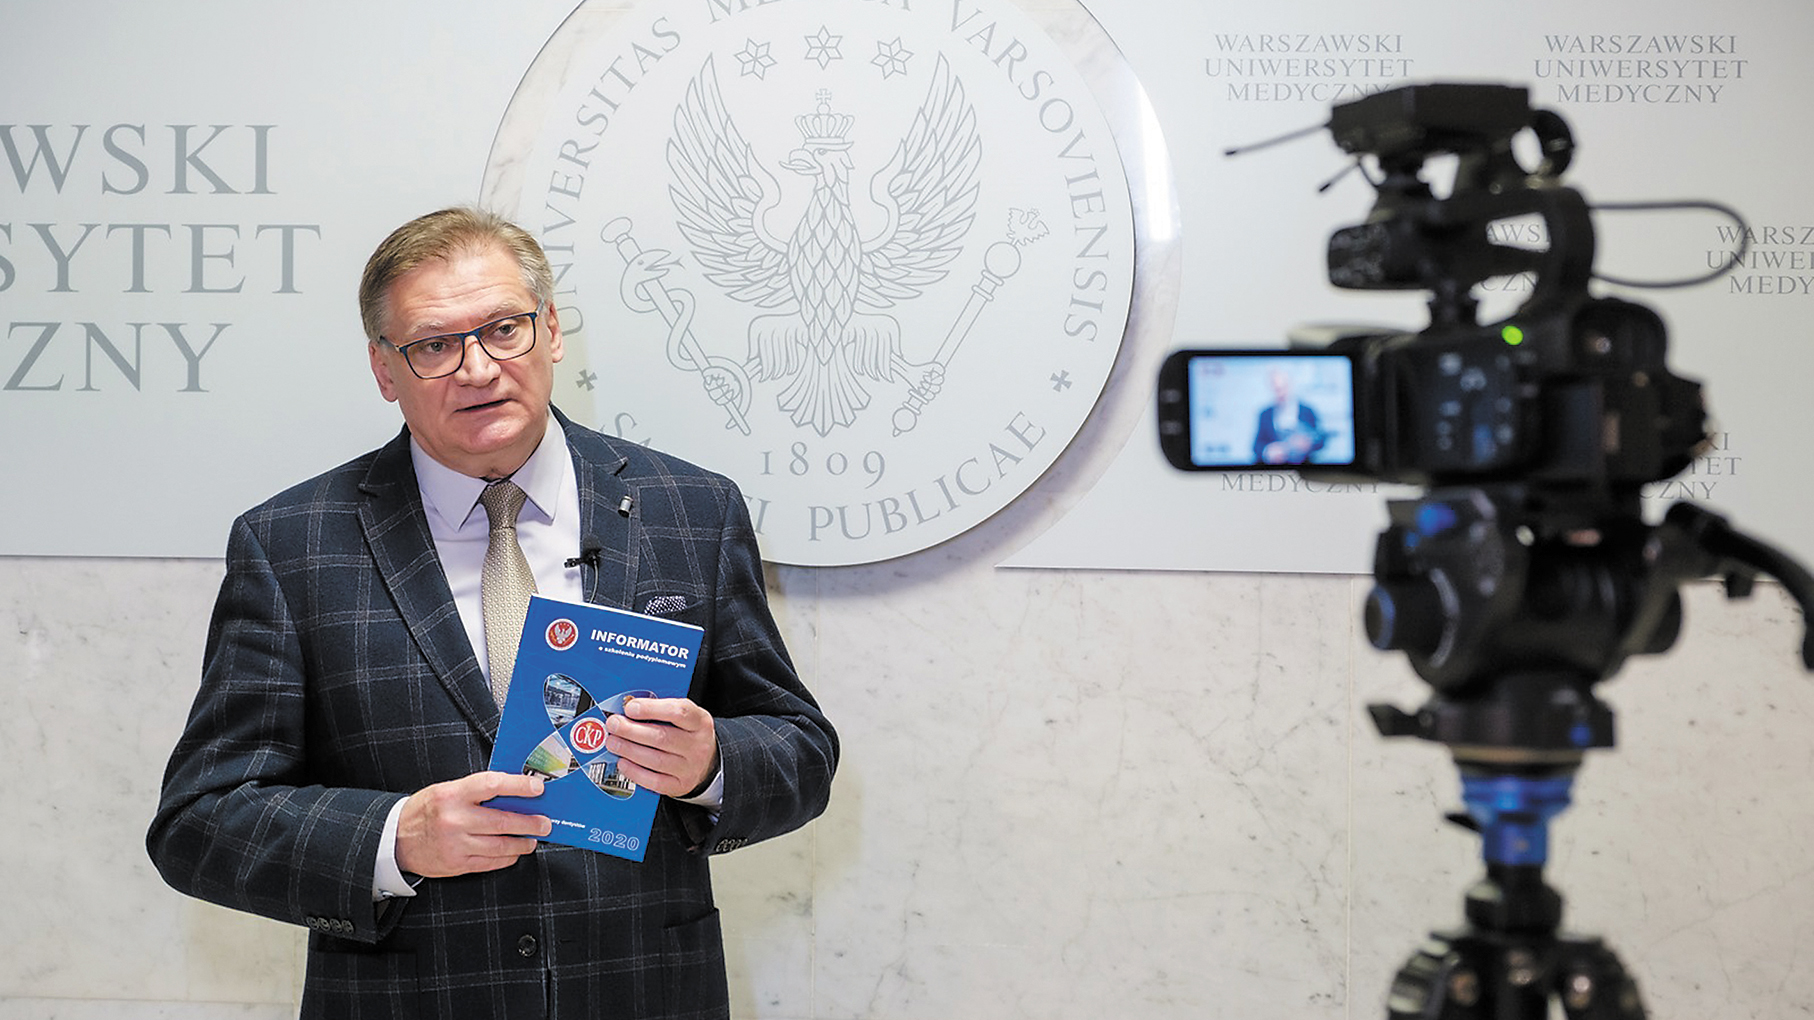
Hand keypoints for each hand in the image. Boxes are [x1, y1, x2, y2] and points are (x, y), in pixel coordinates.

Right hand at [395, 771, 550, 878]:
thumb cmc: (426, 810)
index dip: (518, 786)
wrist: (395, 839)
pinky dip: (507, 857)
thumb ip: (477, 791)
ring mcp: (455, 844)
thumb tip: (514, 792)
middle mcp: (454, 820)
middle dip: (529, 823)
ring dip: (522, 843)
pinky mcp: (456, 864)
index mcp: (452, 794)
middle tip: (544, 822)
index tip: (537, 788)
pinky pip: (490, 862)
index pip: (492, 785)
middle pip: (502, 821)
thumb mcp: (447, 790)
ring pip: (500, 845)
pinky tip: (514, 852)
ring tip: (533, 839)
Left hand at [604, 697, 719, 797]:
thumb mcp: (683, 716)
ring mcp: (690, 768)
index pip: (678, 712)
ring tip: (613, 742)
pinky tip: (623, 762)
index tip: (630, 707)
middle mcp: (697, 745)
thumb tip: (628, 708)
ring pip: (656, 760)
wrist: (707, 762)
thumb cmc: (687, 734)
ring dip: (629, 750)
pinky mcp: (680, 785)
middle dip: (632, 730)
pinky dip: (635, 772)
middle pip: (662, 737)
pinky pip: (655, 782)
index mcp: (699, 722)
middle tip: (614, 724)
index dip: (651, 709)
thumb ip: (660, 710)